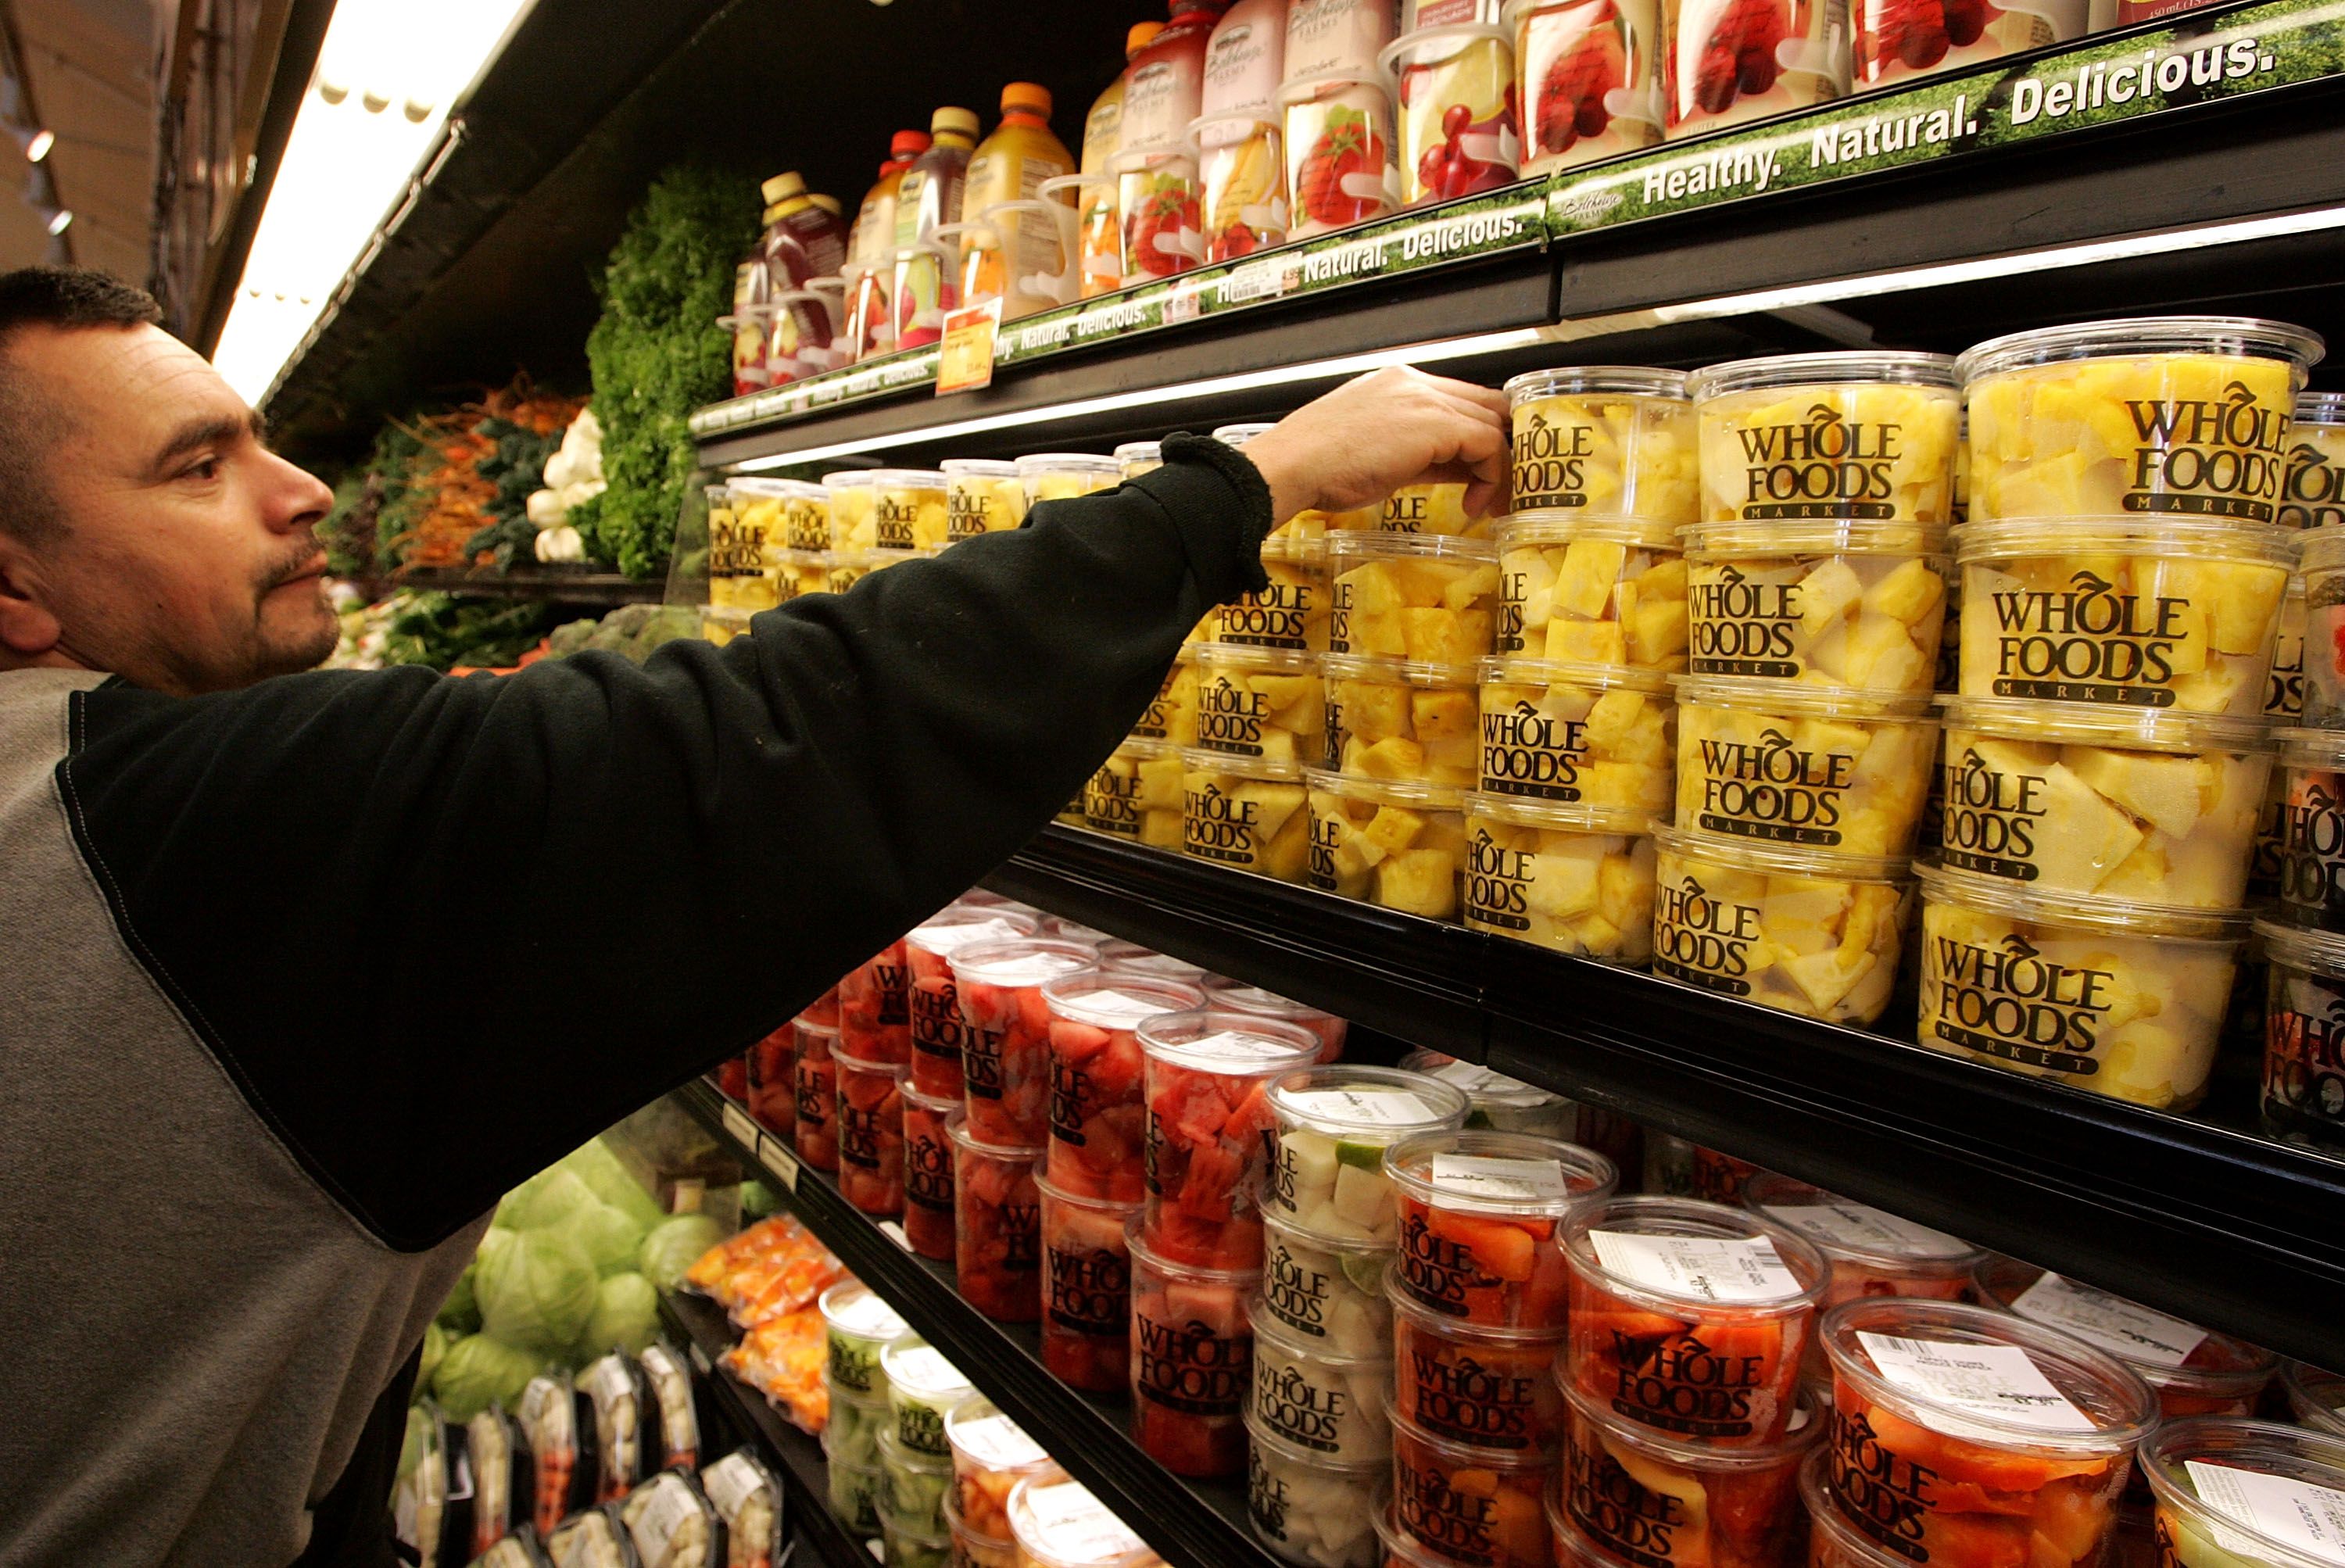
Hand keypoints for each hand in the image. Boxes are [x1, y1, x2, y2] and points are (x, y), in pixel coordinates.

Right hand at [1241, 367, 1511, 525]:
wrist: (1292, 465)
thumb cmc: (1317, 465)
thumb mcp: (1375, 452)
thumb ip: (1420, 453)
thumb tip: (1454, 469)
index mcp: (1397, 382)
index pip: (1459, 399)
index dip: (1479, 433)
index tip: (1483, 470)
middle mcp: (1415, 382)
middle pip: (1485, 405)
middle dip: (1499, 448)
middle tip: (1500, 489)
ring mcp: (1426, 399)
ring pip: (1492, 423)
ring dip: (1499, 467)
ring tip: (1490, 503)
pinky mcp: (1436, 424)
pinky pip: (1488, 443)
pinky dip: (1491, 476)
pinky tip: (1474, 504)